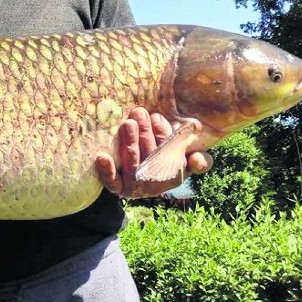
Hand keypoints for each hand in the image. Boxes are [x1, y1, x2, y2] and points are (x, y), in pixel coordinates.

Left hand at [96, 107, 212, 198]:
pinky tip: (101, 157)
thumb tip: (196, 159)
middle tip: (139, 113)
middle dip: (145, 133)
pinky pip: (111, 181)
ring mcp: (134, 186)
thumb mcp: (185, 159)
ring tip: (128, 124)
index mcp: (173, 175)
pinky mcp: (116, 188)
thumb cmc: (164, 159)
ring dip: (130, 143)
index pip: (172, 154)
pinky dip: (107, 170)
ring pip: (133, 164)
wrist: (136, 175)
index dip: (164, 136)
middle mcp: (153, 182)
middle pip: (151, 156)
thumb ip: (199, 161)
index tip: (157, 118)